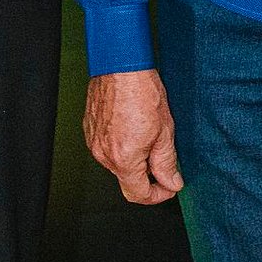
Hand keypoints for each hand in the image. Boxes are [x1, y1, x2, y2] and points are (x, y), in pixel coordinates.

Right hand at [84, 70, 183, 203]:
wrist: (120, 65)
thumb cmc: (142, 92)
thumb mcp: (165, 131)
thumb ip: (167, 163)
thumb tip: (172, 182)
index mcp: (123, 159)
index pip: (138, 195)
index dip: (157, 196)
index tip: (168, 187)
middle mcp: (103, 155)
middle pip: (127, 179)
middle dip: (147, 174)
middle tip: (163, 156)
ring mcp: (93, 142)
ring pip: (117, 163)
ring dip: (134, 158)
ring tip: (148, 133)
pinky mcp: (89, 130)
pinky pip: (106, 148)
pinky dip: (121, 145)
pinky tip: (132, 126)